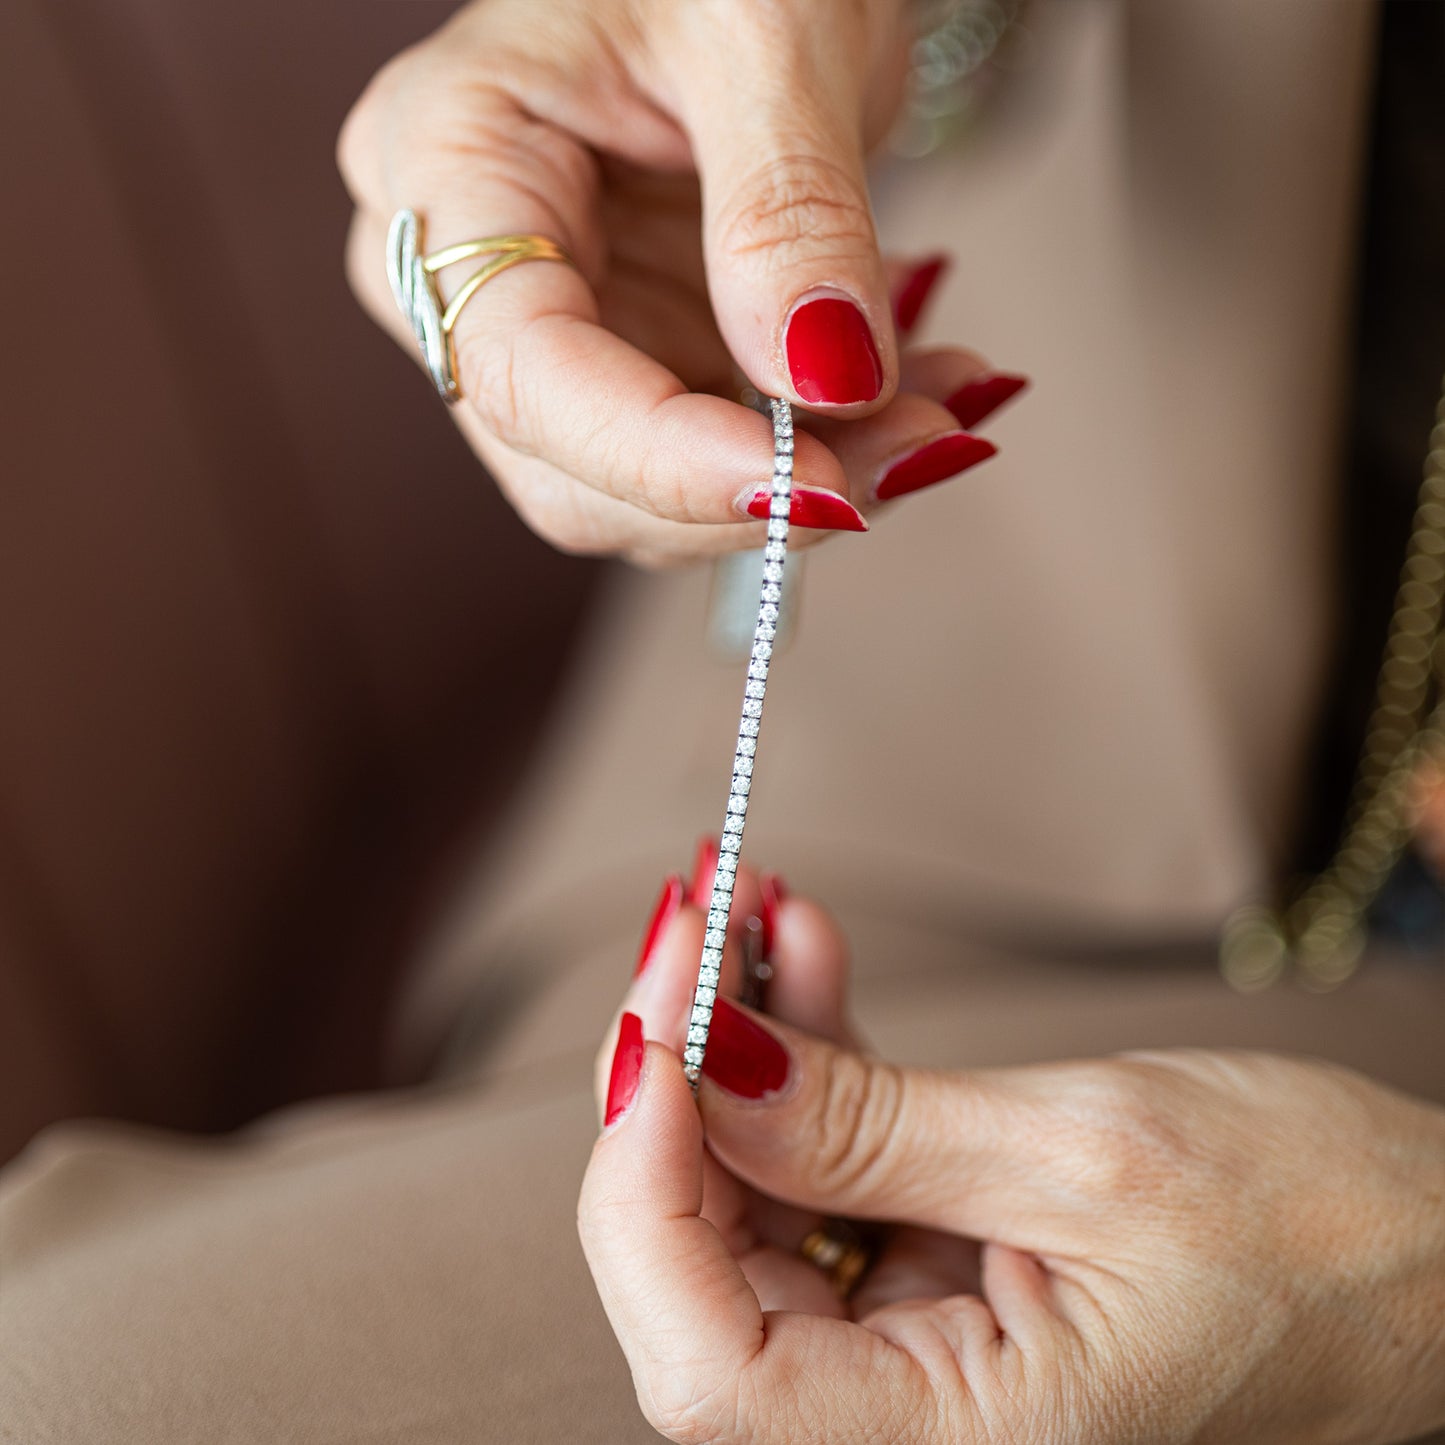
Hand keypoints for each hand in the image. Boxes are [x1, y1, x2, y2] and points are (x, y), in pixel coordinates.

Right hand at [339, 0, 1017, 563]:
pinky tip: (919, 399)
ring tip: (940, 410)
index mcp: (446, 158)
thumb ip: (788, 213)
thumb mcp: (768, 37)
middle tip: (916, 443)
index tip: (812, 485)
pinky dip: (826, 455)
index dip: (661, 454)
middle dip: (750, 490)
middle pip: (576, 470)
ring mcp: (551, 334)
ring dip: (807, 485)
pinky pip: (718, 463)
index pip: (522, 370)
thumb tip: (825, 382)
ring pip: (652, 499)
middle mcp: (466, 273)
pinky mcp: (630, 367)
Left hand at [579, 868, 1444, 1443]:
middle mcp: (909, 1427)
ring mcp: (911, 1350)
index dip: (645, 1184)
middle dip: (680, 1076)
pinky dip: (809, 1054)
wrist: (1436, 1252)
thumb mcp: (1090, 1156)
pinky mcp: (930, 1272)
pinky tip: (804, 953)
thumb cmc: (1323, 1232)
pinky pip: (825, 1165)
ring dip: (740, 1041)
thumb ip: (873, 1126)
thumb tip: (701, 1067)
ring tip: (751, 909)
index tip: (658, 1017)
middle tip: (694, 921)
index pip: (706, 1366)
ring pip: (752, 1195)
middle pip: (702, 1263)